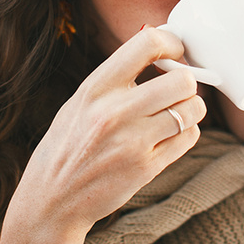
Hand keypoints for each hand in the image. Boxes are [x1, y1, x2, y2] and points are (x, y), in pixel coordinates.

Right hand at [0, 27, 205, 243]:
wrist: (51, 200)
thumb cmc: (68, 146)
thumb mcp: (80, 102)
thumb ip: (116, 79)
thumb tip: (162, 55)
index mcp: (96, 87)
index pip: (147, 43)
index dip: (172, 43)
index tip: (175, 53)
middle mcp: (115, 111)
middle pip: (182, 80)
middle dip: (187, 82)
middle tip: (177, 90)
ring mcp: (133, 141)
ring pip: (192, 109)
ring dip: (190, 109)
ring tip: (175, 113)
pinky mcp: (146, 167)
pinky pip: (188, 137)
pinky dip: (186, 133)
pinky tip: (170, 136)